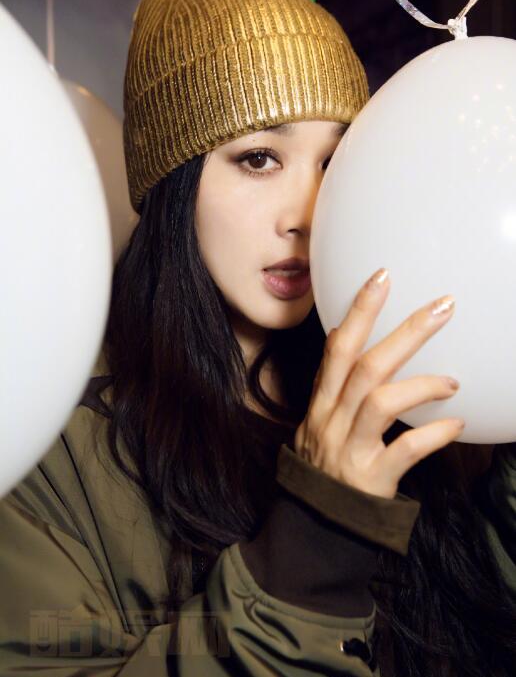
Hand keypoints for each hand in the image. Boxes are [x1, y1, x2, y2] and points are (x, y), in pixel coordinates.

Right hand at [295, 268, 464, 498]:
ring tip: (452, 381)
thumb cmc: (326, 462)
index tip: (383, 277)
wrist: (317, 520)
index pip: (338, 347)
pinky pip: (404, 450)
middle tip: (441, 307)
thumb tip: (340, 334)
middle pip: (365, 366)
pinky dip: (433, 434)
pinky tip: (456, 424)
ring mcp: (348, 448)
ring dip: (421, 384)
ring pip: (381, 402)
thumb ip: (332, 382)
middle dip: (405, 332)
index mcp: (321, 401)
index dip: (359, 311)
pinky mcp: (370, 477)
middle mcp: (331, 419)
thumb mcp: (318, 419)